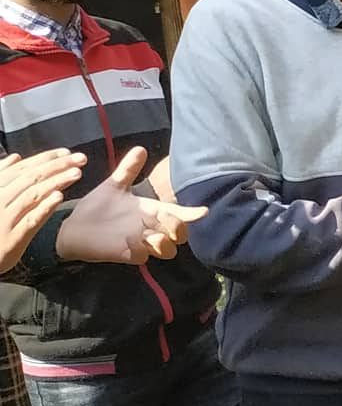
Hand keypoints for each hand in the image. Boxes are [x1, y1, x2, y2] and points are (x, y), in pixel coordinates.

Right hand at [0, 149, 85, 271]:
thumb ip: (1, 176)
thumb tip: (15, 157)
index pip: (23, 168)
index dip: (45, 158)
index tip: (66, 152)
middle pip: (31, 178)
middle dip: (57, 166)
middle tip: (81, 158)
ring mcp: (5, 218)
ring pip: (32, 195)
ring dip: (56, 182)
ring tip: (77, 173)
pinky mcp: (13, 237)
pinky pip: (30, 219)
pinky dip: (44, 207)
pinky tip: (59, 197)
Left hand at [55, 147, 206, 264]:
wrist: (74, 227)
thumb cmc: (97, 208)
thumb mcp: (114, 185)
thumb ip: (128, 169)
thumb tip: (141, 148)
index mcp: (152, 212)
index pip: (180, 215)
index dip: (192, 214)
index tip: (202, 211)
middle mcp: (150, 229)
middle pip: (181, 236)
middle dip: (178, 228)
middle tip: (165, 218)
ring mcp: (141, 244)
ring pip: (168, 250)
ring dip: (163, 242)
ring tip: (147, 234)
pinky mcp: (127, 254)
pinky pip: (142, 256)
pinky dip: (139, 249)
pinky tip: (128, 240)